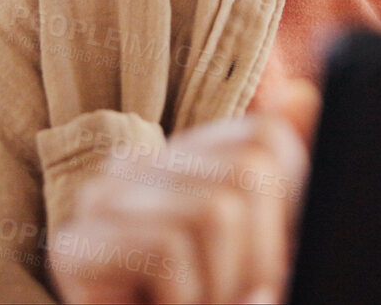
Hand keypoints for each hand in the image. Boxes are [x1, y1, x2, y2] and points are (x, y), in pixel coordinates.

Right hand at [51, 78, 320, 304]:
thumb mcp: (273, 266)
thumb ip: (293, 189)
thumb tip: (305, 97)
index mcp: (191, 166)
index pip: (267, 140)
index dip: (290, 214)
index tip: (271, 272)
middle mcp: (142, 168)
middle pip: (247, 174)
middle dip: (262, 262)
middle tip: (230, 303)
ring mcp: (102, 201)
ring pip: (216, 210)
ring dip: (225, 289)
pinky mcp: (75, 245)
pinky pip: (170, 248)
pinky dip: (189, 302)